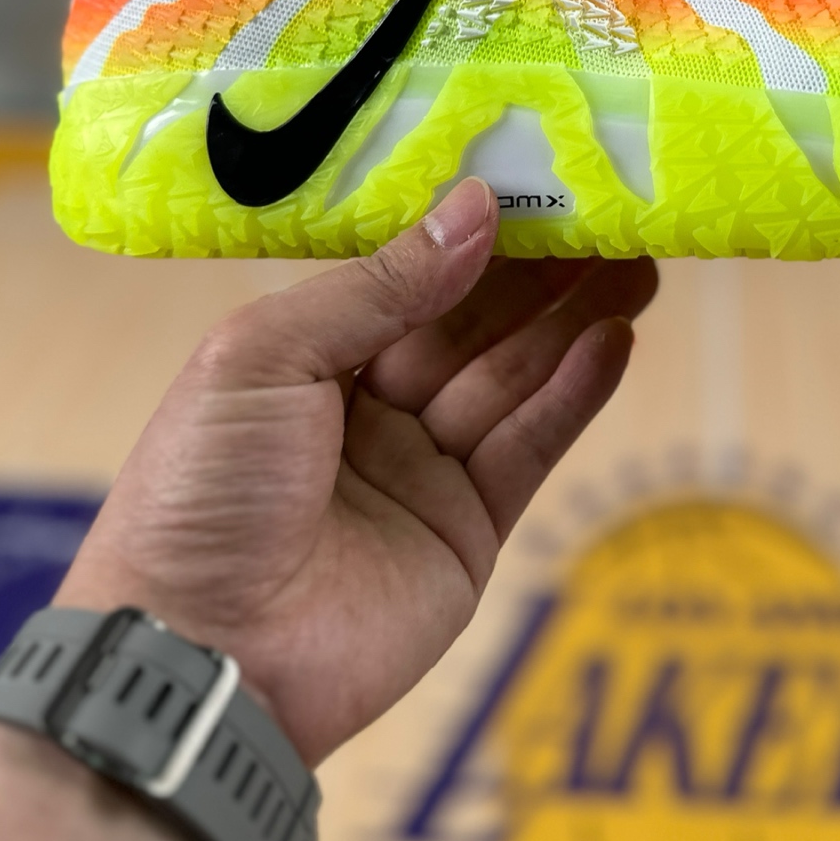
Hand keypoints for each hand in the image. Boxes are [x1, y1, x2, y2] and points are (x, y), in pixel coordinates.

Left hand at [57, 178, 653, 765]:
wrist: (201, 658)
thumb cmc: (202, 489)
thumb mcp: (267, 356)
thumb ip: (379, 285)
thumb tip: (474, 206)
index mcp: (308, 356)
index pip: (407, 278)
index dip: (469, 234)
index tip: (535, 182)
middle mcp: (370, 406)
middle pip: (472, 322)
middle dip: (539, 271)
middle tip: (613, 214)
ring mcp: (422, 470)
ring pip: (512, 376)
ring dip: (573, 320)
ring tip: (638, 264)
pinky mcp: (468, 531)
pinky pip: (529, 448)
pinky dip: (573, 395)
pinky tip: (614, 341)